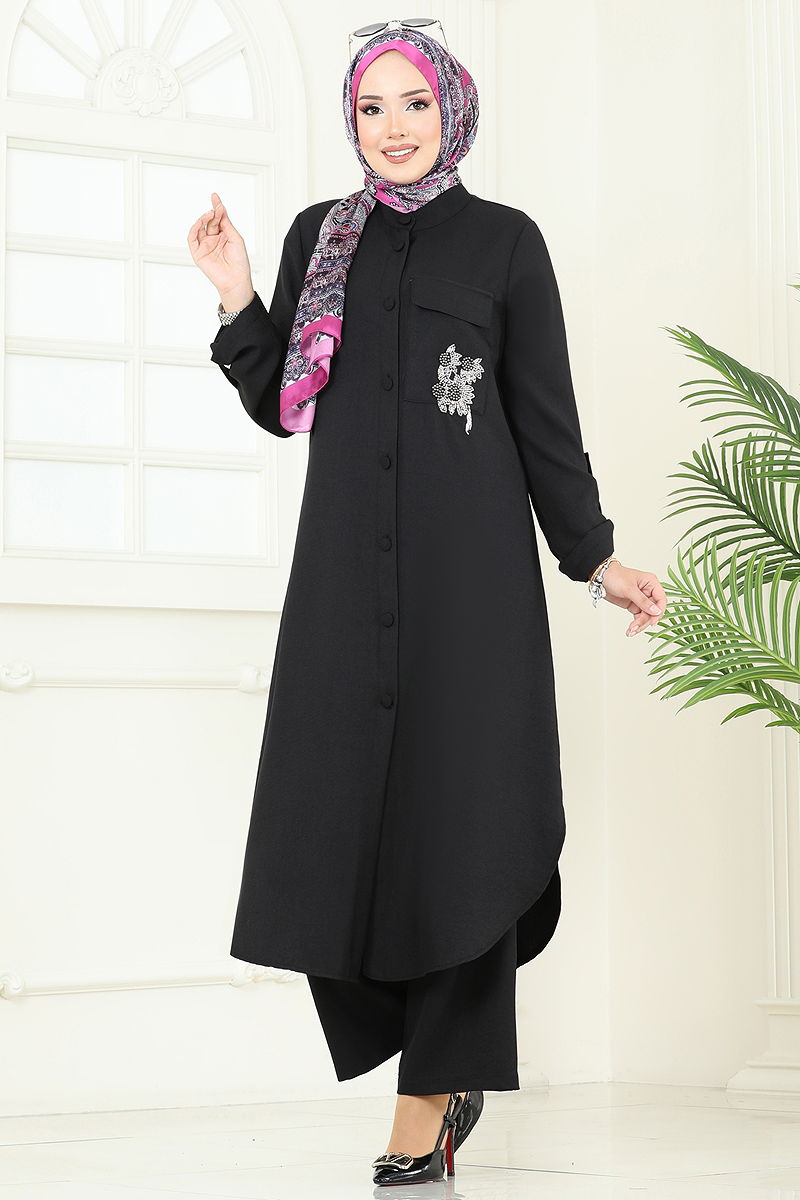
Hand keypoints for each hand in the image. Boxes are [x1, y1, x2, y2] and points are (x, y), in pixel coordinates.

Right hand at [187, 191, 254, 309]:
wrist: (236, 279)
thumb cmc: (239, 262)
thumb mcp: (235, 238)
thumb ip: (226, 223)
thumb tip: (220, 209)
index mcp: (224, 236)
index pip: (218, 218)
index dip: (217, 207)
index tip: (215, 197)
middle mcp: (214, 239)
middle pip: (210, 221)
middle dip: (213, 213)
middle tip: (217, 208)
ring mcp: (205, 246)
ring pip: (199, 227)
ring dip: (203, 219)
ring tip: (210, 214)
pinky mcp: (198, 253)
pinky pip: (192, 238)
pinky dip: (194, 228)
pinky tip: (200, 222)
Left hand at [597, 561, 667, 636]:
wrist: (601, 578)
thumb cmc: (615, 576)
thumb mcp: (629, 588)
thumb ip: (642, 601)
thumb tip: (656, 611)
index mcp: (651, 583)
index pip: (661, 599)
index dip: (659, 611)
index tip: (653, 621)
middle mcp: (648, 592)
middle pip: (653, 611)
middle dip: (645, 620)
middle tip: (635, 627)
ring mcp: (641, 600)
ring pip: (646, 616)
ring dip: (639, 625)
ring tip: (631, 631)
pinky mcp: (634, 605)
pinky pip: (639, 617)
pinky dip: (635, 624)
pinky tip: (630, 630)